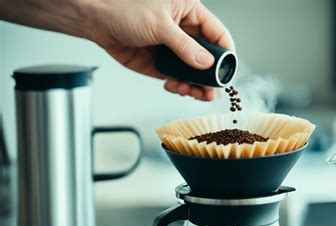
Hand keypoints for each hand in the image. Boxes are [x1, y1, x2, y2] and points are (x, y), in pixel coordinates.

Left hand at [85, 0, 234, 100]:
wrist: (95, 21)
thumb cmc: (122, 8)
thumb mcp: (159, 25)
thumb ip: (184, 46)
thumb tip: (205, 63)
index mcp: (189, 12)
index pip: (217, 34)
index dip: (225, 53)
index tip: (227, 71)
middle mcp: (184, 31)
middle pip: (208, 57)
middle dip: (209, 76)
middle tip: (210, 90)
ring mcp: (173, 49)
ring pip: (193, 71)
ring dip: (195, 85)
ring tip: (192, 92)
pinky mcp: (161, 63)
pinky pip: (177, 78)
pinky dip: (180, 86)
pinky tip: (176, 87)